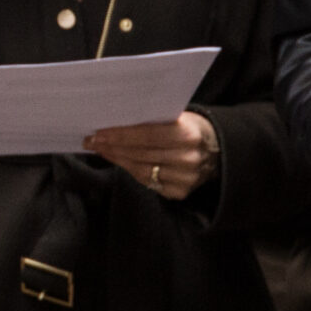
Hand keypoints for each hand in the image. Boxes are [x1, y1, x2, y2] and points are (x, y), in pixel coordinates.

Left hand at [85, 111, 219, 199]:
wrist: (219, 152)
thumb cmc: (192, 128)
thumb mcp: (180, 117)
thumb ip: (154, 120)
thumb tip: (116, 120)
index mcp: (187, 135)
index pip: (145, 135)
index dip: (119, 135)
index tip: (98, 132)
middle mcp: (187, 159)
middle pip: (139, 154)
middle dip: (112, 147)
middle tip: (91, 141)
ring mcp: (184, 179)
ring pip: (140, 170)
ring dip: (116, 159)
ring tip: (100, 149)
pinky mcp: (179, 193)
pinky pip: (147, 182)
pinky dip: (130, 170)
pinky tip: (118, 161)